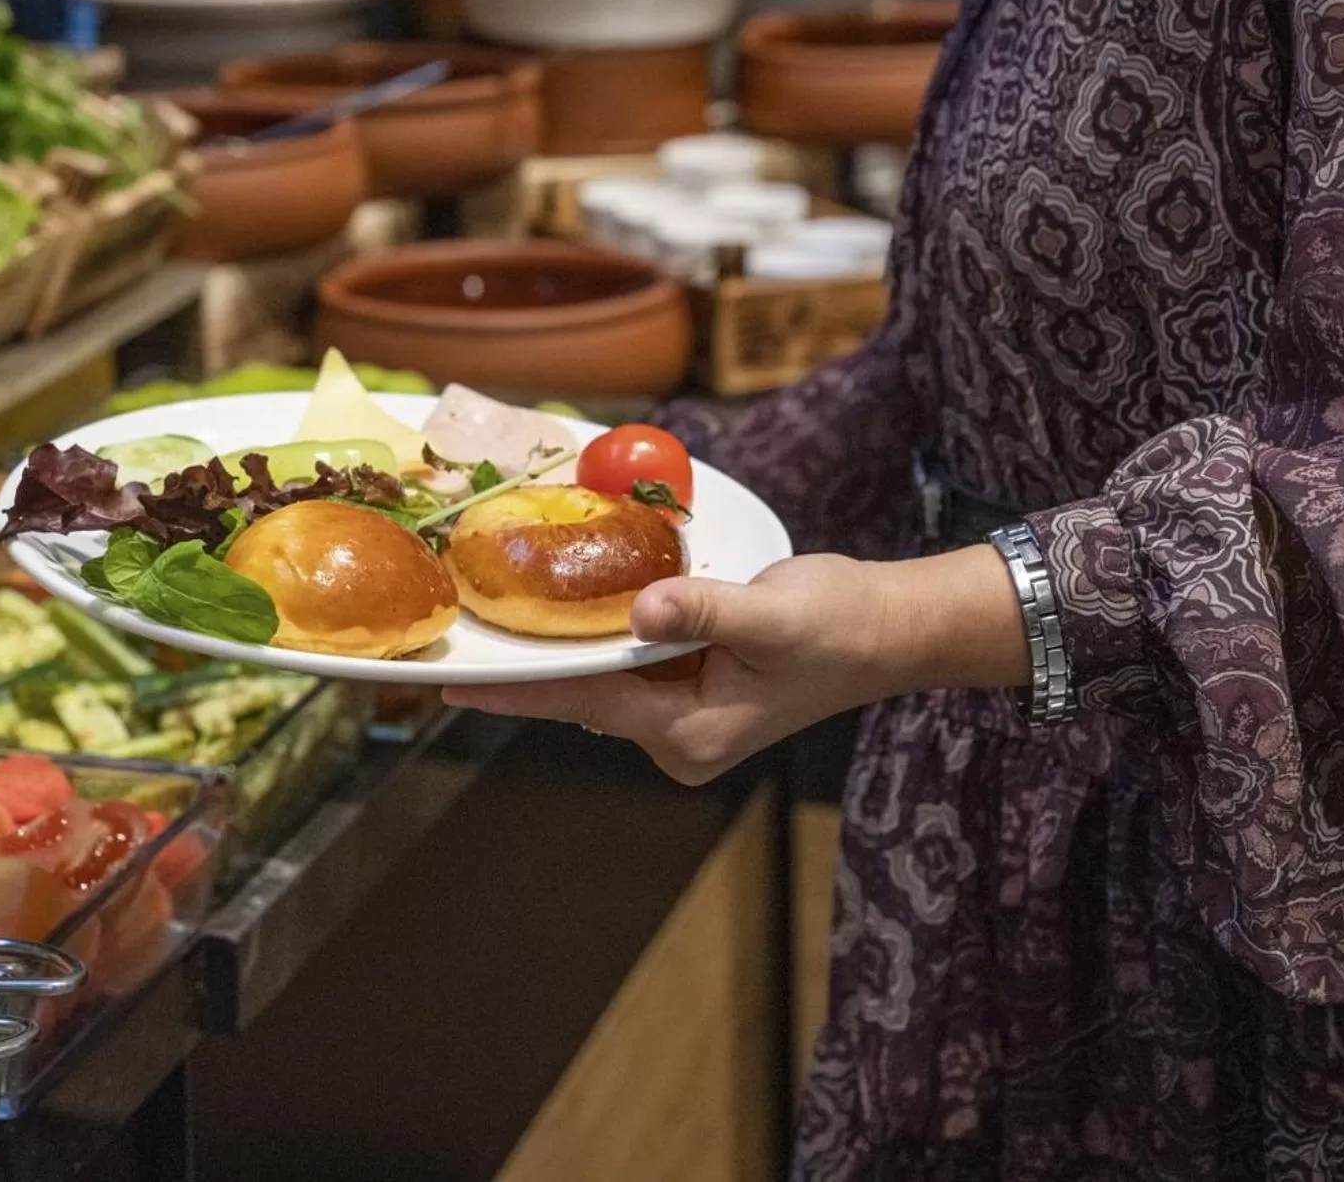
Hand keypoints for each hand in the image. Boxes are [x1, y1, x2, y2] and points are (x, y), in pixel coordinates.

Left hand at [444, 546, 1027, 784]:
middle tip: (468, 627)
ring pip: (605, 680)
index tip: (451, 686)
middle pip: (584, 694)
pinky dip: (606, 638)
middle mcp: (678, 740)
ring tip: (505, 608)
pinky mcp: (693, 697)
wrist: (892, 629)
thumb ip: (701, 612)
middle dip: (533, 661)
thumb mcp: (770, 612)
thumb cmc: (841, 623)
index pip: (584, 700)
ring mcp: (685, 722)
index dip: (517, 687)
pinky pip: (631, 669)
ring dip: (569, 645)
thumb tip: (641, 609)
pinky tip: (575, 604)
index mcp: (690, 732)